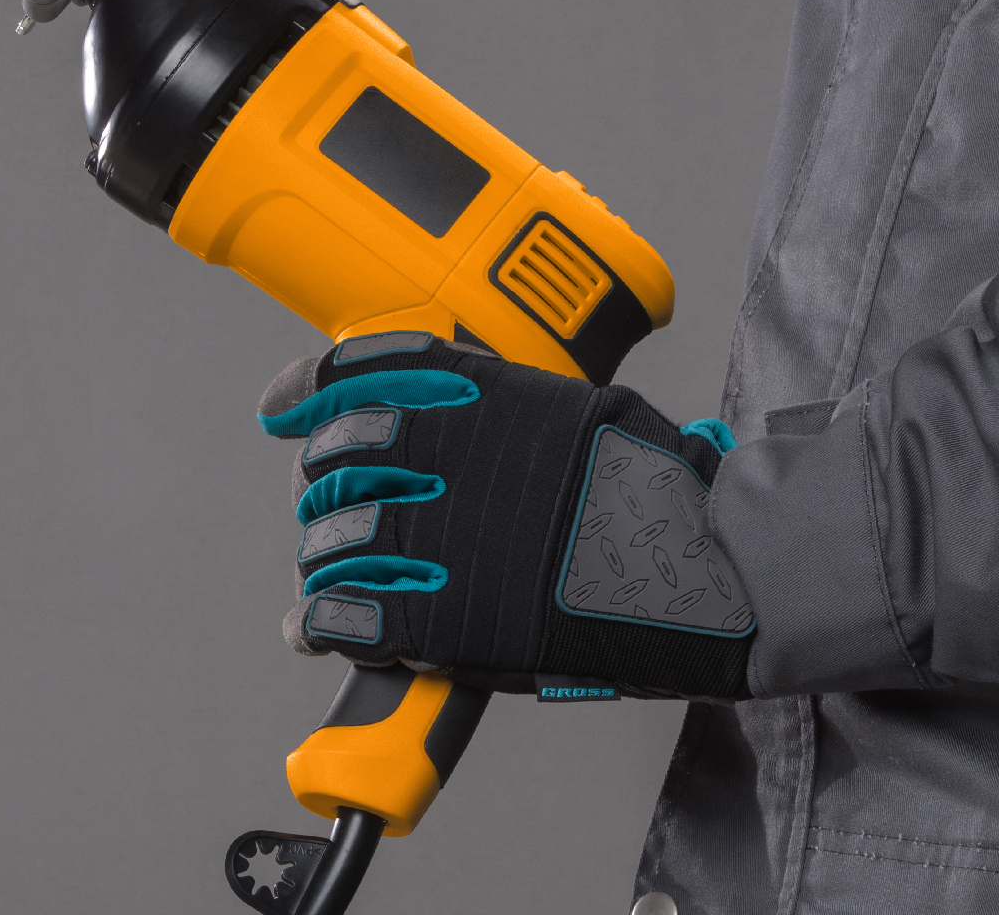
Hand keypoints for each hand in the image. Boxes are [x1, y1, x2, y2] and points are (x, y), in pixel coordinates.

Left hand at [259, 332, 753, 698]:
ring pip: (336, 542)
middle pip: (337, 461)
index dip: (310, 391)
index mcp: (477, 393)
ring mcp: (445, 536)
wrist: (719, 564)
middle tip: (328, 511)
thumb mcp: (566, 403)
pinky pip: (352, 614)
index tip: (284, 409)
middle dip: (320, 489)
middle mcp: (450, 452)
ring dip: (321, 562)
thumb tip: (427, 398)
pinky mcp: (451, 618)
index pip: (359, 374)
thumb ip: (488, 397)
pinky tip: (317, 629)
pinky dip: (323, 622)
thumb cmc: (654, 485)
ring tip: (326, 579)